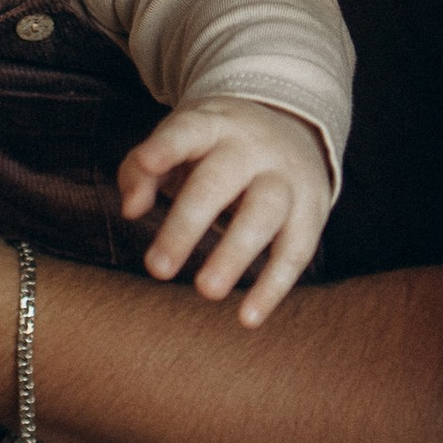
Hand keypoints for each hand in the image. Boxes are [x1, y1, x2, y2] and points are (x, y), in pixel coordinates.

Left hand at [119, 100, 330, 323]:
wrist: (295, 125)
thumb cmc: (216, 145)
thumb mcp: (181, 140)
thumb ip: (143, 169)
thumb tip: (131, 209)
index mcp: (213, 124)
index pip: (187, 132)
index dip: (167, 146)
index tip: (148, 162)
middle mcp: (252, 148)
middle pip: (219, 182)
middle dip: (187, 225)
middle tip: (157, 270)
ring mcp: (286, 178)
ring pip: (264, 214)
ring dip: (234, 254)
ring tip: (205, 292)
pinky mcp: (312, 210)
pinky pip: (296, 251)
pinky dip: (273, 287)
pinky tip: (247, 318)